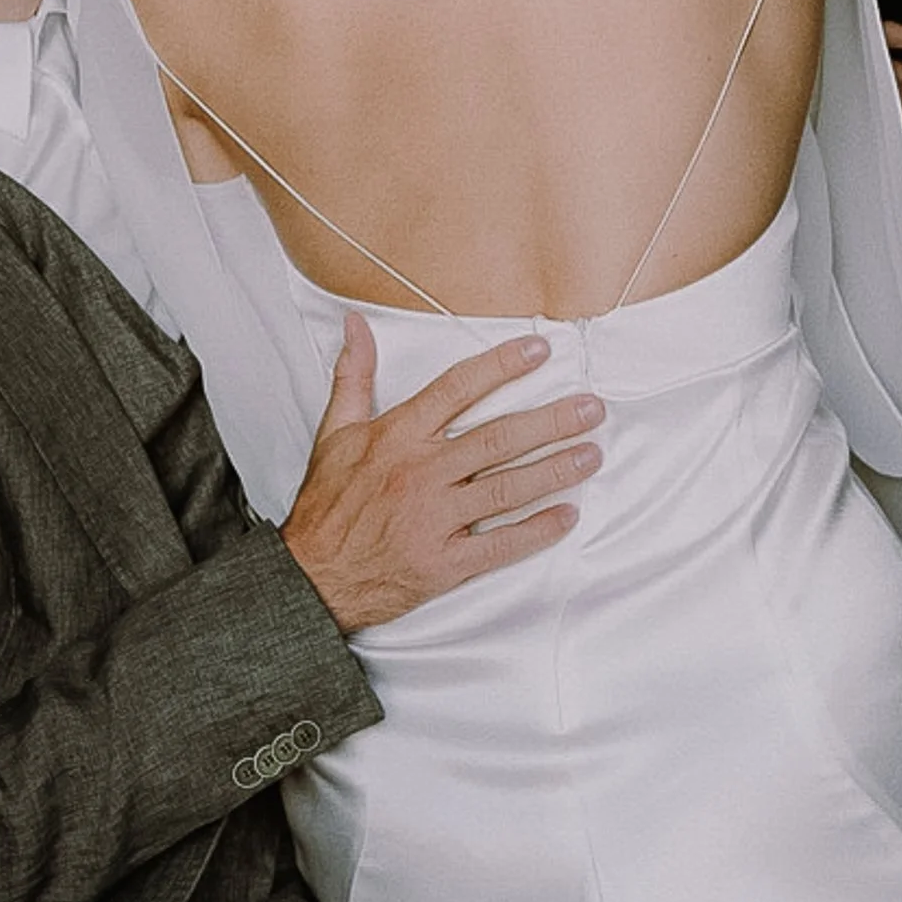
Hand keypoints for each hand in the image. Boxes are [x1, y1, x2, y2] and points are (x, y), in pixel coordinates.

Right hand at [282, 317, 601, 632]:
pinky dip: (536, 530)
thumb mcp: (333, 432)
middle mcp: (420, 472)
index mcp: (397, 436)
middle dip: (550, 421)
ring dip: (554, 470)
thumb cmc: (327, 505)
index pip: (458, 388)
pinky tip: (567, 515)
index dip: (502, 366)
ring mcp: (434, 518)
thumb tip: (357, 324)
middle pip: (497, 438)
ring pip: (506, 487)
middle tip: (591, 408)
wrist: (310, 577)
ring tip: (591, 453)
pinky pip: (499, 544)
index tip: (540, 351)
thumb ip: (353, 375)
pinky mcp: (444, 562)